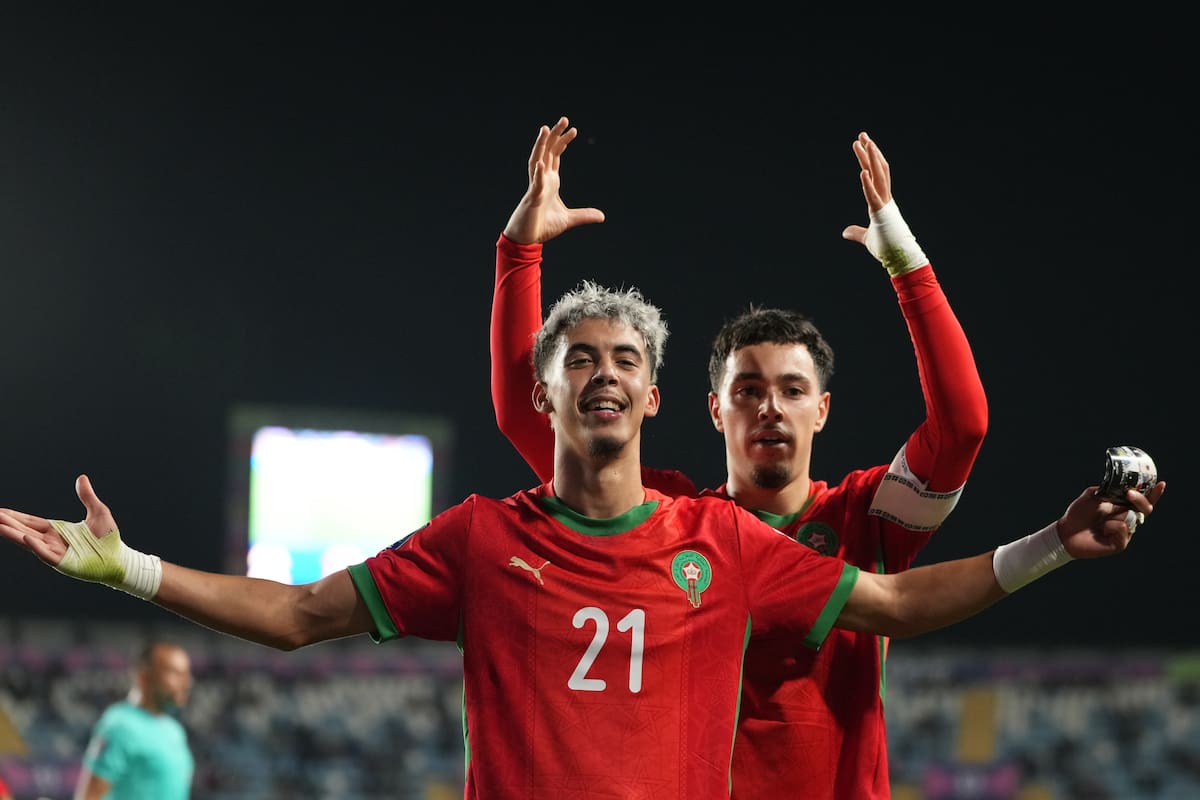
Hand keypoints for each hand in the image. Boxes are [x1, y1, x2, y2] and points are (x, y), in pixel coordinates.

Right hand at [0, 474, 120, 575]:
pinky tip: (25, 539)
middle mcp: (51, 541)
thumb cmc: (108, 538)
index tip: (0, 511)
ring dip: (14, 534)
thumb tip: (82, 478)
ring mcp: (56, 552)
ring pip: (30, 541)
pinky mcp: (63, 562)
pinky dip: (36, 547)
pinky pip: (46, 554)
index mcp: (56, 530)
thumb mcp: (98, 511)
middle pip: (24, 530)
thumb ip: (87, 496)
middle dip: (8, 523)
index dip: (15, 517)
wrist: (119, 557)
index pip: (30, 522)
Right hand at [503, 116, 604, 243]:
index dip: (562, 142)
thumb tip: (602, 216)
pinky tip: (541, 163)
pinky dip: (538, 173)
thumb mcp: (568, 220)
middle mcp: (541, 180)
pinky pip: (535, 184)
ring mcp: (535, 187)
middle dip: (555, 135)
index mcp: (550, 181)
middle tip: (564, 119)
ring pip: (537, 160)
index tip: (573, 130)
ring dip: (541, 145)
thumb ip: (584, 215)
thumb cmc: (542, 227)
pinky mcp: (532, 200)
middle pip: (547, 152)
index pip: (555, 156)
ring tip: (545, 129)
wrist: (527, 240)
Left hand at [841, 131, 926, 275]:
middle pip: (878, 169)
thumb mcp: (867, 237)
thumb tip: (844, 232)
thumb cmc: (887, 249)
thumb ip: (856, 232)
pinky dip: (867, 184)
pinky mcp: (881, 214)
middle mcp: (886, 198)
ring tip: (863, 141)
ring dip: (870, 158)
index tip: (862, 145)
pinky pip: (873, 196)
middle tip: (862, 135)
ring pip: (878, 176)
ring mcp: (885, 204)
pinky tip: (861, 172)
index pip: (876, 174)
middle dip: (870, 151)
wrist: (901, 258)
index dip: (869, 159)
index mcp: (883, 201)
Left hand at [1057, 481, 1165, 557]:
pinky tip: (1102, 530)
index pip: (1142, 500)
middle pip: (1146, 508)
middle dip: (1140, 500)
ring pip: (1133, 518)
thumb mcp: (1093, 495)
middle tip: (1129, 494)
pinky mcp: (1121, 543)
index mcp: (1122, 506)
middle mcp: (1127, 519)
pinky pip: (1124, 529)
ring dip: (1116, 515)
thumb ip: (1108, 489)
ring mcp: (1125, 532)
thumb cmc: (1078, 514)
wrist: (1065, 532)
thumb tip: (1123, 486)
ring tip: (1100, 521)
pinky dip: (1111, 526)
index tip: (1161, 484)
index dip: (1153, 493)